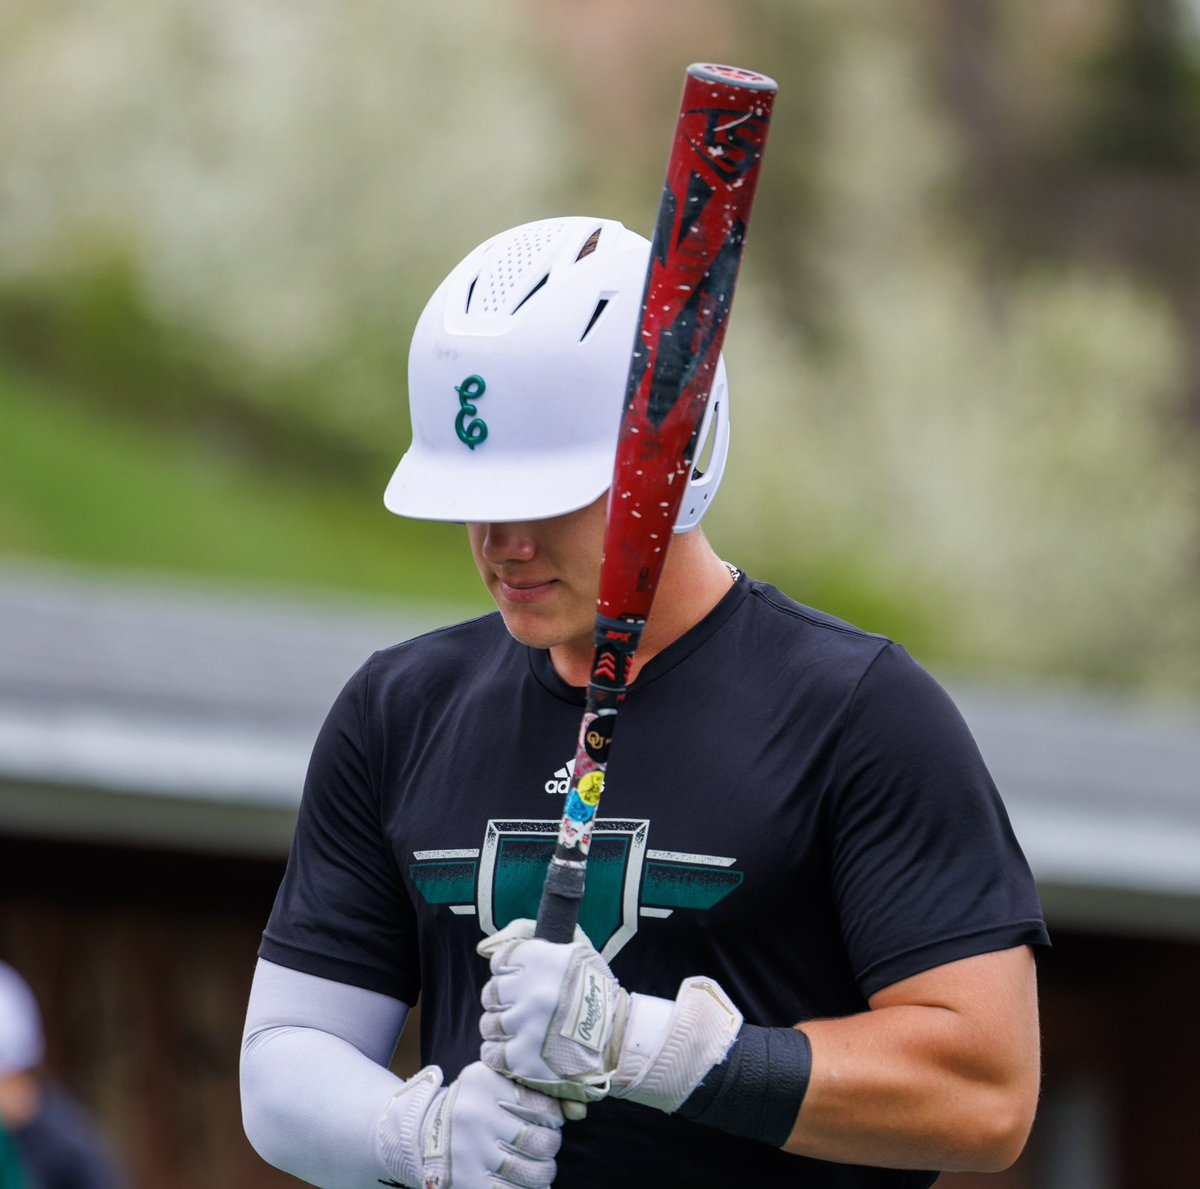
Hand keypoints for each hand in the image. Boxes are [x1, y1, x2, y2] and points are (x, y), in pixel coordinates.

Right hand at [378, 1060, 563, 1187]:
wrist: (422, 1133)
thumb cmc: (471, 1105)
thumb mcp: (491, 1082)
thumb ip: (526, 1087)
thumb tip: (577, 1109)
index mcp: (484, 1084)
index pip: (540, 1103)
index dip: (554, 1116)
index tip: (551, 1121)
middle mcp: (476, 1116)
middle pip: (538, 1140)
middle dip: (550, 1147)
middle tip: (546, 1146)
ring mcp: (470, 1152)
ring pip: (530, 1171)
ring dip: (543, 1172)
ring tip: (541, 1167)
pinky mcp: (467, 1182)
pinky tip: (528, 1184)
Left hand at [478, 918, 623, 1108]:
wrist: (618, 1037)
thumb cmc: (593, 989)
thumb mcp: (572, 947)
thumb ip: (526, 933)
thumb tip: (482, 949)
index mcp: (542, 960)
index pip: (500, 961)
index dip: (509, 971)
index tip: (521, 981)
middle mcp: (532, 991)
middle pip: (491, 993)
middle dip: (504, 1000)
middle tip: (522, 1008)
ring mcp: (526, 1026)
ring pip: (488, 1024)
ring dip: (501, 1027)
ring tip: (521, 1029)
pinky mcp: (524, 1059)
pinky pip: (491, 1053)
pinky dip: (498, 1052)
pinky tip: (514, 1049)